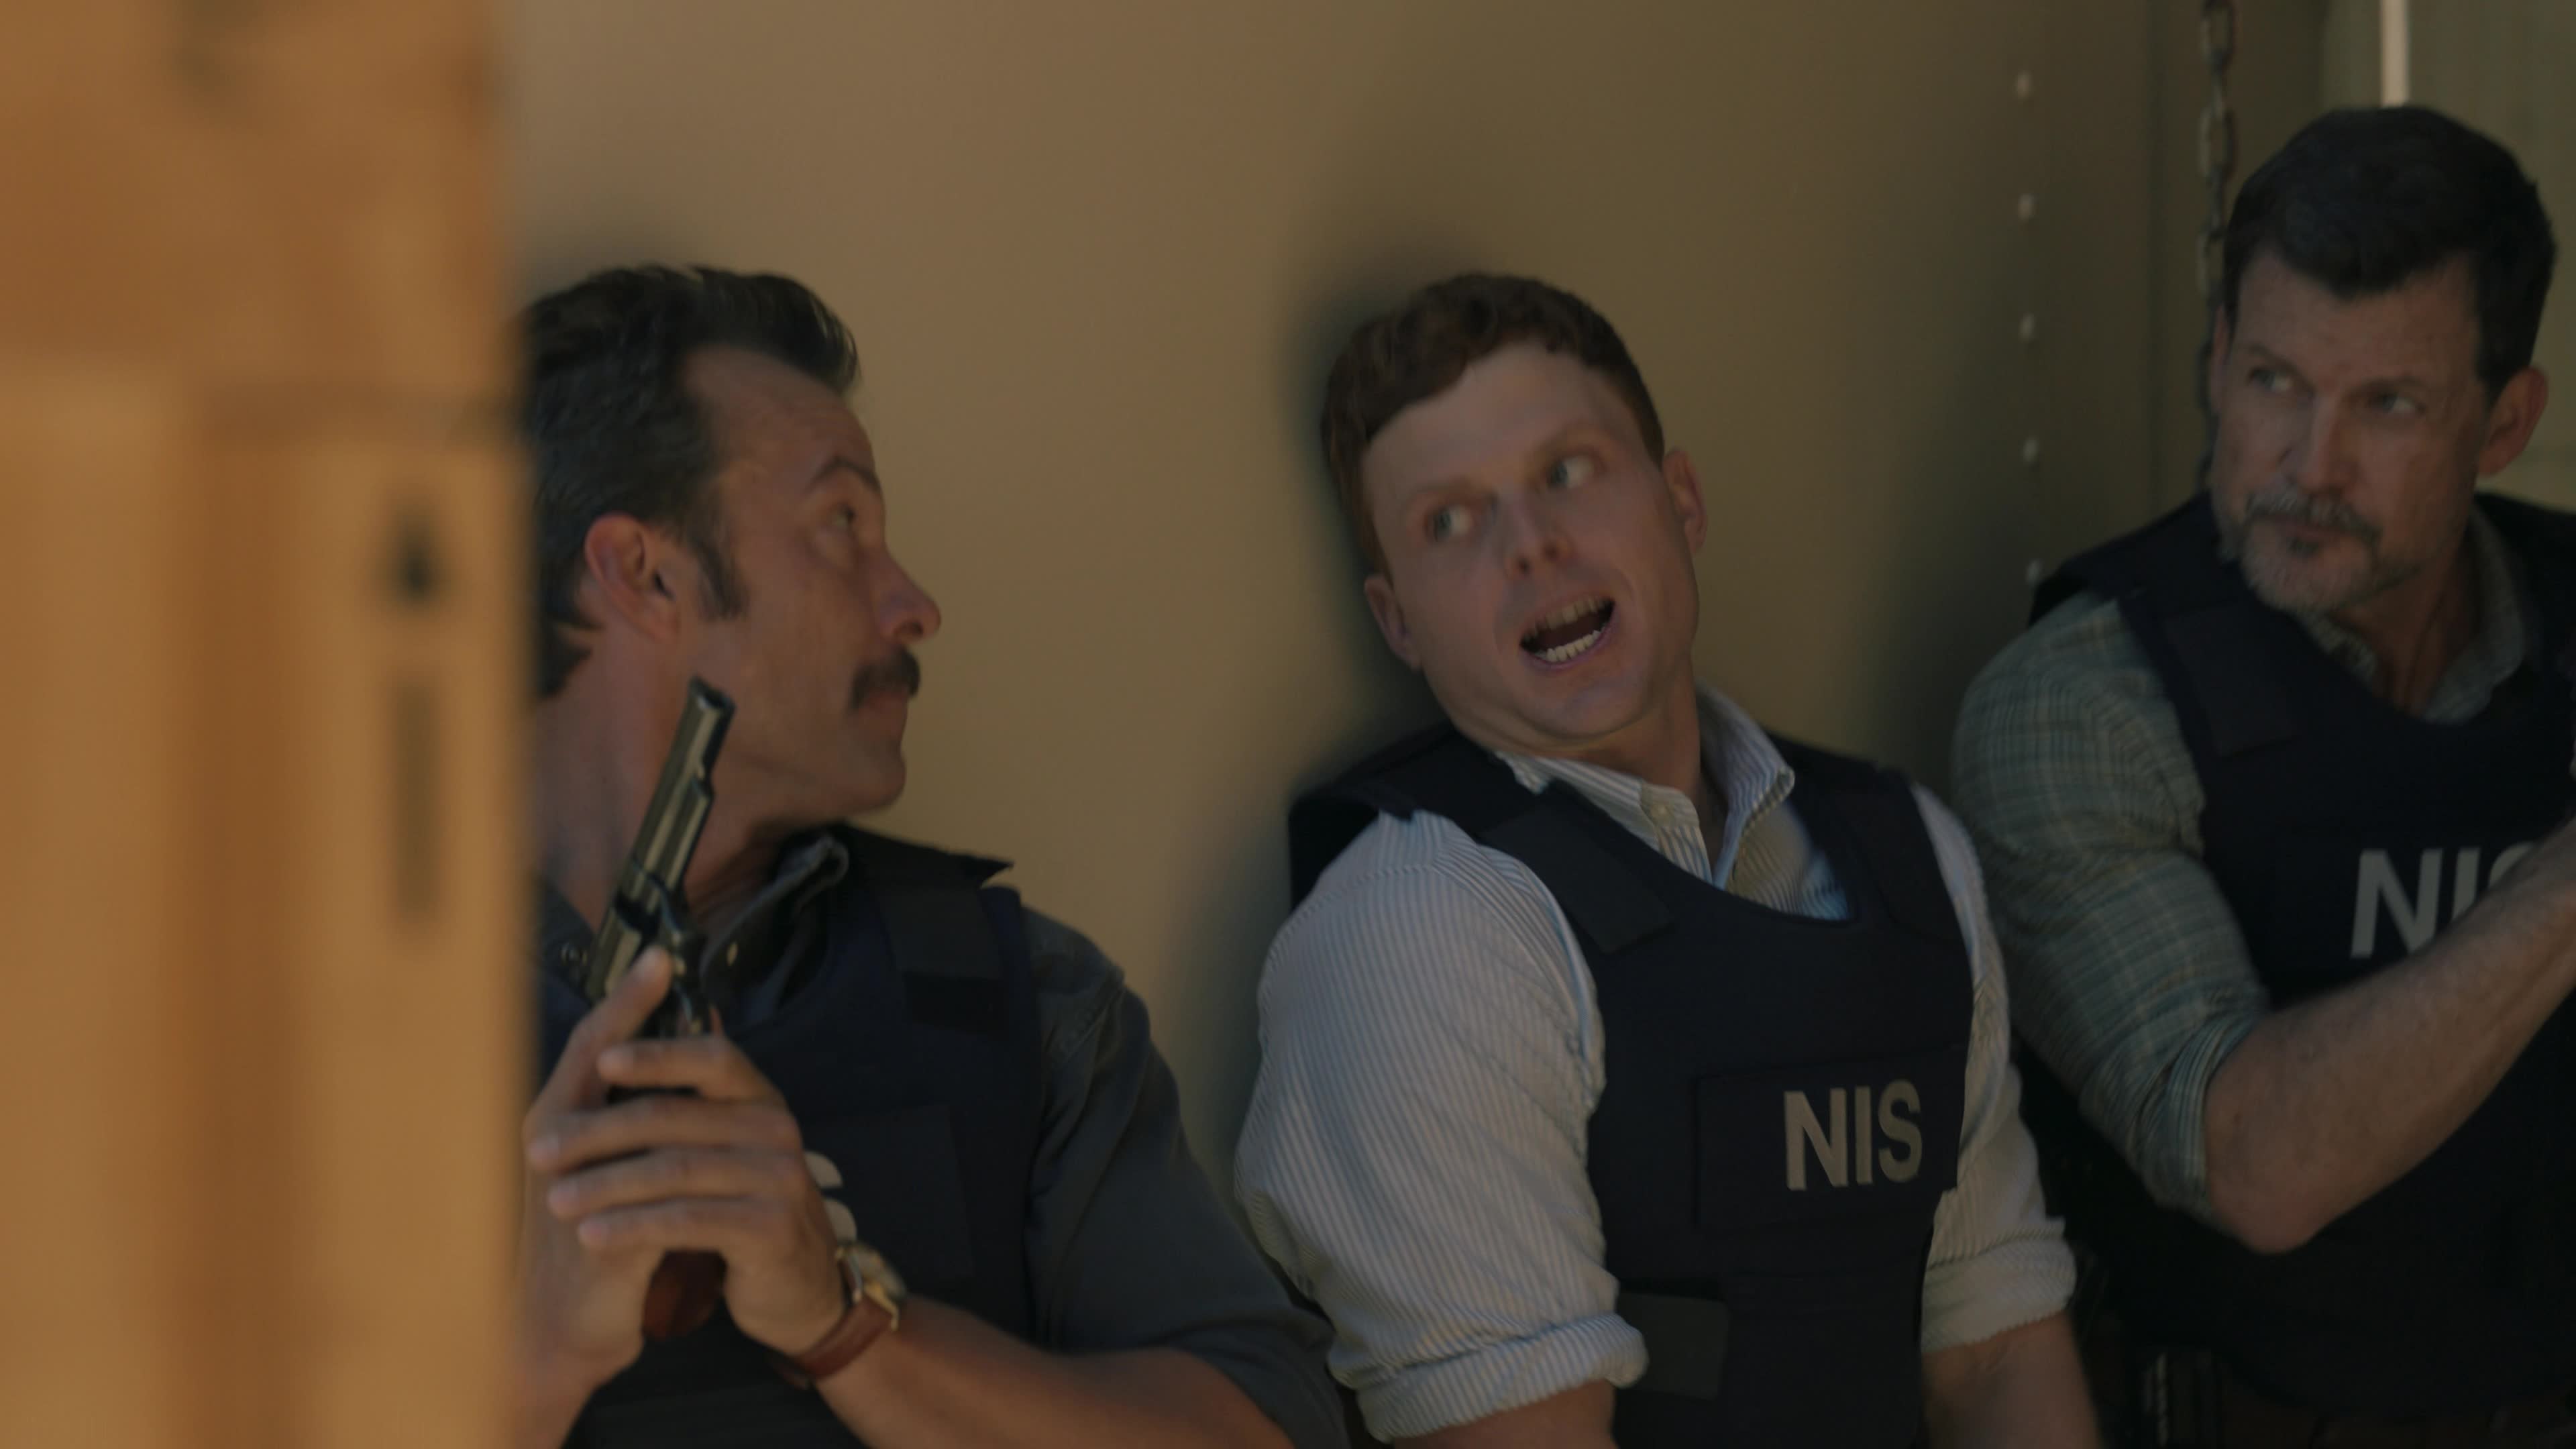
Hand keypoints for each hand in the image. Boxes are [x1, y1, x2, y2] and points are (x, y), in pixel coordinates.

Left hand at [526, 957, 845, 1358]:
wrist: (793, 1290)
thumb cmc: (737, 1211)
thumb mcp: (718, 1152)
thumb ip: (684, 1103)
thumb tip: (625, 1030)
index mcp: (759, 1099)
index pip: (713, 1057)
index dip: (658, 1055)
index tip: (603, 1060)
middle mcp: (777, 1129)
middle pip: (674, 1116)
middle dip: (597, 1133)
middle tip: (540, 1152)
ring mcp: (780, 1178)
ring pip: (674, 1170)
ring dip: (605, 1184)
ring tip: (556, 1201)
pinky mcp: (771, 1228)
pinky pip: (687, 1219)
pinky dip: (632, 1225)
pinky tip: (593, 1234)